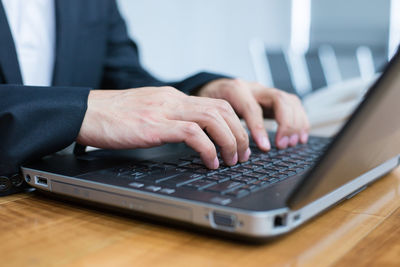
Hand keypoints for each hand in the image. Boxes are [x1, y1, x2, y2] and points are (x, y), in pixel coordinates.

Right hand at [77, 86, 250, 168]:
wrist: (85, 112)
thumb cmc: (113, 117)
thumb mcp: (148, 112)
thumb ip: (169, 119)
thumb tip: (190, 136)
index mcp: (173, 97)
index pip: (216, 104)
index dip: (234, 124)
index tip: (238, 142)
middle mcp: (174, 100)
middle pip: (222, 109)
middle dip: (239, 133)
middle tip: (242, 154)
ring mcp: (165, 110)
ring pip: (213, 118)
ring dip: (229, 141)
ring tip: (231, 160)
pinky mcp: (155, 125)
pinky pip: (193, 133)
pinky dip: (208, 148)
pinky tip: (210, 162)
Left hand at [197, 79, 309, 149]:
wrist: (212, 89)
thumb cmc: (210, 103)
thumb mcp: (208, 112)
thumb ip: (217, 126)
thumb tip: (225, 150)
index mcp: (235, 90)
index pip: (252, 108)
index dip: (260, 128)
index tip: (265, 147)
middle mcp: (253, 88)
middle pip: (279, 99)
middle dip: (286, 124)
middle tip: (283, 145)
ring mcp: (266, 92)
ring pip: (289, 100)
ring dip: (295, 123)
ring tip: (292, 143)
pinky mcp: (274, 98)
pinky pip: (293, 105)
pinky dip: (300, 120)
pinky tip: (300, 136)